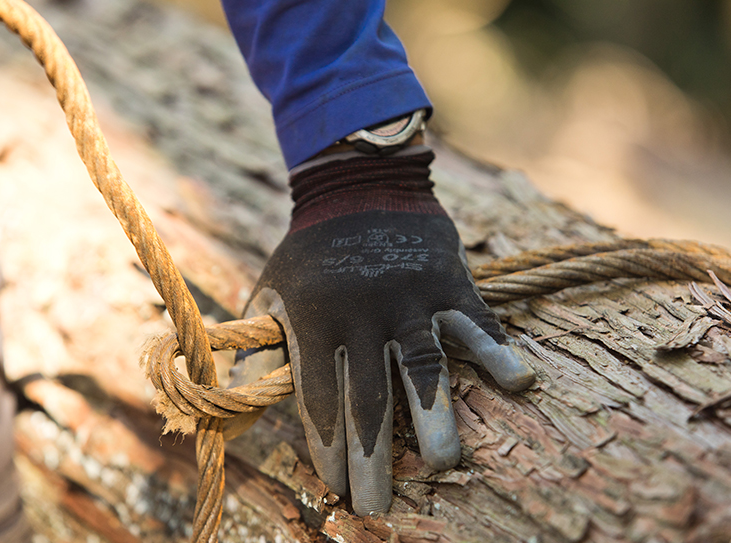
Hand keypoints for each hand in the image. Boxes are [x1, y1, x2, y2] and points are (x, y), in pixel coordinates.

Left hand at [233, 152, 534, 514]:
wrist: (357, 186)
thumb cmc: (309, 250)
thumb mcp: (271, 290)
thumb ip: (259, 344)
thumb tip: (242, 400)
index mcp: (314, 320)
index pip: (320, 399)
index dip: (327, 447)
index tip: (334, 487)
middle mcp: (362, 315)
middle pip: (369, 399)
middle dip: (370, 457)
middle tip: (377, 504)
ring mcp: (409, 298)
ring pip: (422, 367)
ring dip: (433, 418)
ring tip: (442, 463)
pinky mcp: (447, 281)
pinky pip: (475, 321)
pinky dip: (497, 349)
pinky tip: (521, 382)